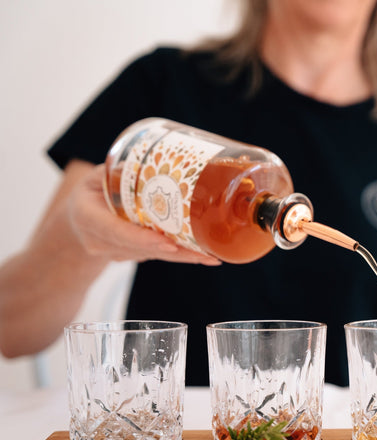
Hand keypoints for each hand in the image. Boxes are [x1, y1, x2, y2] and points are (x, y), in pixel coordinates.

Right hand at [68, 164, 220, 264]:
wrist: (77, 222)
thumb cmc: (90, 192)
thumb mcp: (96, 176)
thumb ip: (119, 171)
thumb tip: (158, 158)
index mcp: (87, 217)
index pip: (116, 231)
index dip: (142, 239)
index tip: (168, 244)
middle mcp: (100, 241)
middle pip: (142, 249)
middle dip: (175, 252)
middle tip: (204, 254)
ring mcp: (117, 252)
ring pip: (154, 255)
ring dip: (183, 256)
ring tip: (211, 255)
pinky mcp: (132, 256)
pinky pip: (157, 255)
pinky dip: (180, 254)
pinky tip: (205, 255)